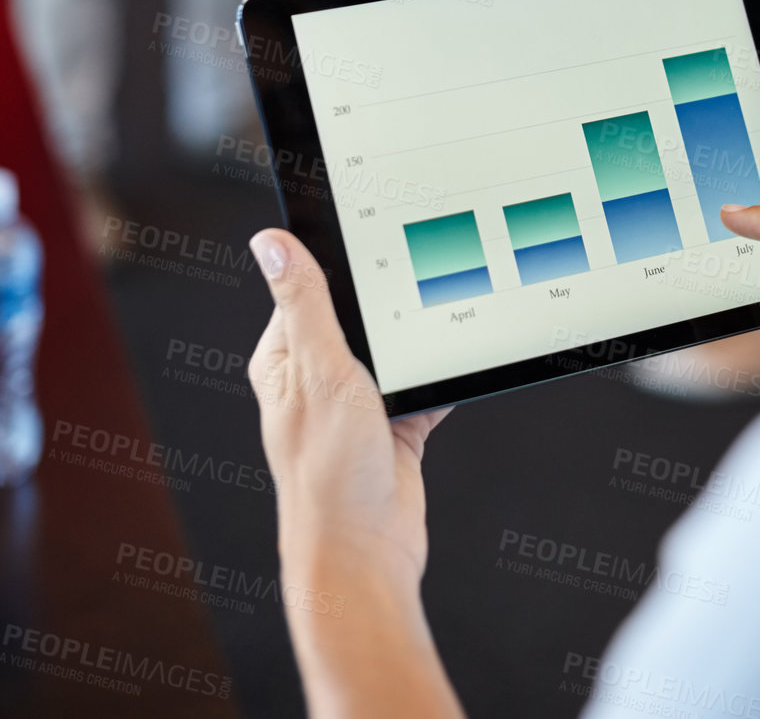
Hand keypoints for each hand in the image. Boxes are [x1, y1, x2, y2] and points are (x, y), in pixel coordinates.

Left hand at [248, 230, 460, 717]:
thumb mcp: (320, 371)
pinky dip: (440, 380)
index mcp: (284, 359)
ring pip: (395, 349)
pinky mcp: (393, 426)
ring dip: (417, 344)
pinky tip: (455, 370)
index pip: (307, 288)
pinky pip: (423, 385)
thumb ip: (304, 303)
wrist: (367, 556)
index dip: (340, 264)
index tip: (374, 239)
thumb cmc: (328, 476)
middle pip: (359, 316)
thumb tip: (269, 243)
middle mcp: (316, 379)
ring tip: (437, 328)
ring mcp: (356, 404)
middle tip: (417, 283)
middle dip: (389, 305)